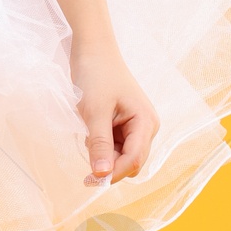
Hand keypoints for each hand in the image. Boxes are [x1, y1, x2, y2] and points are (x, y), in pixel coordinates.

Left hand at [74, 40, 158, 186]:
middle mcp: (146, 127)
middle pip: (130, 161)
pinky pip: (114, 145)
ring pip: (121, 155)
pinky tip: (90, 129)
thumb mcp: (94, 112)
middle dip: (109, 165)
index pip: (134, 160)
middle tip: (85, 156)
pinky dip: (101, 145)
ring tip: (87, 132)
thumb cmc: (96, 75)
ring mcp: (136, 126)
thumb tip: (102, 175)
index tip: (89, 180)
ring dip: (103, 154)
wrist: (92, 49)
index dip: (113, 174)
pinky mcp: (125, 124)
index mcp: (146, 123)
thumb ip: (99, 145)